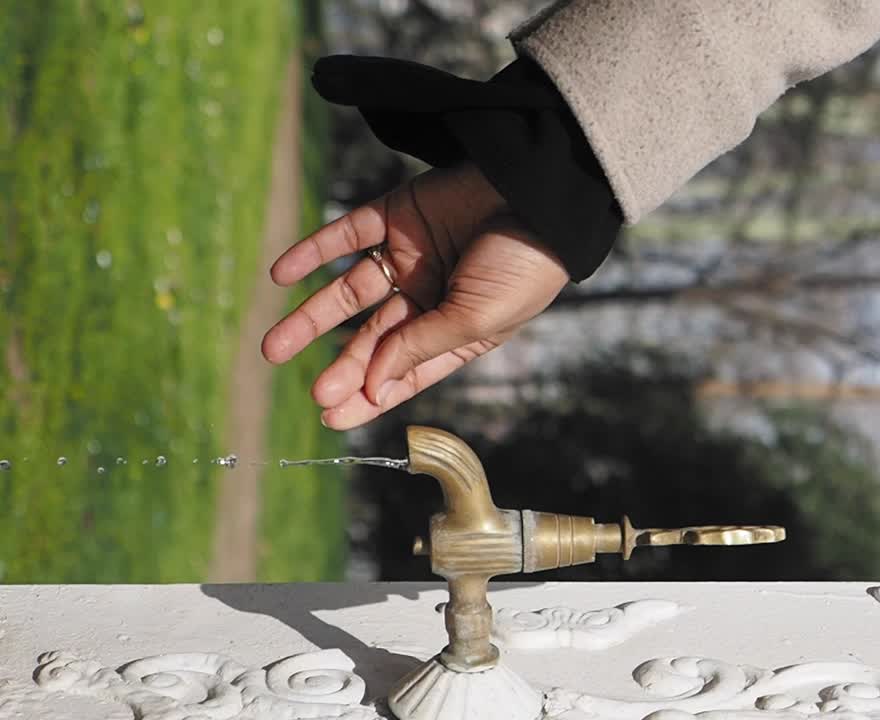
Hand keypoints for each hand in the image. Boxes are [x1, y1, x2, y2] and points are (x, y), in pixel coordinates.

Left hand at [261, 163, 568, 429]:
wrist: (541, 191)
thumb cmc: (524, 266)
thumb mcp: (476, 319)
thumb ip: (420, 347)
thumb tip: (371, 384)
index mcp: (458, 329)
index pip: (406, 371)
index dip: (370, 396)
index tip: (332, 417)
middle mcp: (430, 296)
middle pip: (374, 337)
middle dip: (341, 365)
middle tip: (312, 391)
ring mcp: (411, 255)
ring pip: (349, 291)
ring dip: (310, 317)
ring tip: (274, 347)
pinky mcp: (398, 214)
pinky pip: (347, 234)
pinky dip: (312, 251)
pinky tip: (281, 274)